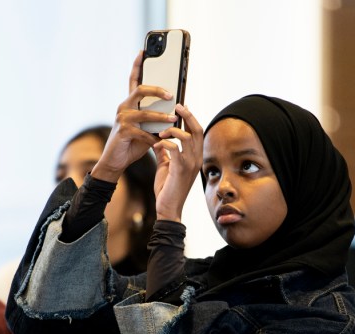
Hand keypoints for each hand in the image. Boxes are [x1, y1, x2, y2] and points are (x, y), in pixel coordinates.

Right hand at [91, 51, 177, 182]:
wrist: (115, 162)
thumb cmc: (132, 144)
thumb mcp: (147, 128)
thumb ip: (159, 117)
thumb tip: (181, 108)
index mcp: (130, 104)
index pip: (133, 80)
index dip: (137, 65)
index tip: (143, 51)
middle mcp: (124, 107)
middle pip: (140, 90)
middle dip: (157, 90)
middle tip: (171, 95)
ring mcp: (122, 119)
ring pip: (144, 112)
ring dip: (161, 117)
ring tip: (173, 120)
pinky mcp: (123, 132)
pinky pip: (143, 132)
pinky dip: (154, 138)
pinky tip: (160, 142)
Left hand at [152, 104, 203, 221]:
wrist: (167, 208)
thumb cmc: (167, 188)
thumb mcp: (166, 166)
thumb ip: (165, 152)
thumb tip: (158, 141)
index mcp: (195, 157)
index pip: (198, 132)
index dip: (191, 118)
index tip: (182, 107)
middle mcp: (197, 159)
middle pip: (197, 130)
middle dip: (187, 115)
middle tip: (177, 106)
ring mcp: (190, 164)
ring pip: (187, 137)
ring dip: (173, 130)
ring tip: (160, 131)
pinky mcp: (180, 169)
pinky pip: (175, 149)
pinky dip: (165, 143)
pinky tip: (156, 144)